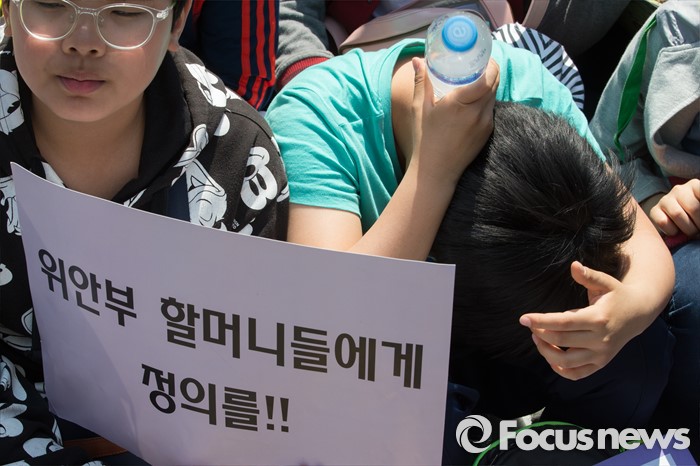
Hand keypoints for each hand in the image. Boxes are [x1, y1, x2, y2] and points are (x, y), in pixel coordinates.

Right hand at [408, 57, 498, 184]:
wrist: (436, 171)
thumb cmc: (425, 140)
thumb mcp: (420, 108)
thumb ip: (421, 82)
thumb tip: (418, 60)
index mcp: (460, 103)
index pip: (488, 77)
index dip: (490, 64)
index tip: (483, 57)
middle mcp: (477, 112)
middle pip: (494, 83)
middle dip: (490, 71)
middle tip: (479, 65)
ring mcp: (485, 123)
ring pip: (493, 96)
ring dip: (489, 86)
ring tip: (477, 79)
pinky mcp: (487, 133)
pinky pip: (491, 109)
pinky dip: (486, 101)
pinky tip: (476, 99)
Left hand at [519, 261, 651, 380]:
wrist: (639, 313)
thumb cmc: (617, 295)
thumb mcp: (606, 282)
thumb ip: (589, 275)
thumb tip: (574, 265)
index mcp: (598, 318)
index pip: (564, 322)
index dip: (541, 321)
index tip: (524, 318)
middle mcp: (600, 339)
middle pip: (561, 341)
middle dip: (540, 333)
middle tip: (530, 325)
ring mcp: (601, 354)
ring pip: (567, 362)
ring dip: (546, 352)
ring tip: (537, 338)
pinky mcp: (601, 363)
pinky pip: (577, 374)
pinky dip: (560, 369)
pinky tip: (550, 356)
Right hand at [647, 178, 699, 237]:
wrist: (676, 223)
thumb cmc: (695, 217)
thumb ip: (699, 210)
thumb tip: (697, 221)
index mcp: (694, 185)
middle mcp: (679, 189)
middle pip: (693, 208)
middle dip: (699, 223)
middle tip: (698, 228)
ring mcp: (665, 199)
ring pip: (677, 214)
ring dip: (687, 229)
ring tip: (690, 231)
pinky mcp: (654, 210)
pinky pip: (663, 222)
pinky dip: (672, 231)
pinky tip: (675, 231)